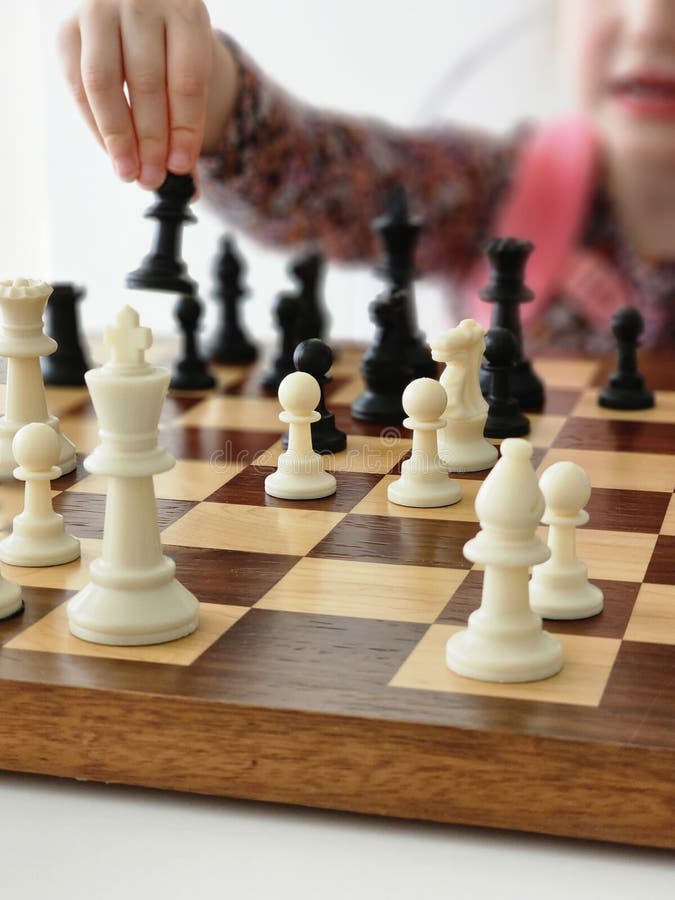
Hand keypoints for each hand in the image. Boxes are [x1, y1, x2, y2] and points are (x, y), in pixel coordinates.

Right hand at [59, 0, 236, 188]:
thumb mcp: (190, 75)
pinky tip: (111, 151)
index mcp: (185, 10)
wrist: (143, 14)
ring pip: (104, 83)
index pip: (188, 80)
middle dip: (150, 141)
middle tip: (153, 179)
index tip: (181, 168)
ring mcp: (100, 10)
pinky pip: (77, 85)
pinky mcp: (68, 29)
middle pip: (146, 83)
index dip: (185, 130)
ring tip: (130, 173)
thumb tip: (186, 187)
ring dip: (118, 137)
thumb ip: (189, 124)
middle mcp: (140, 1)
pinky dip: (95, 125)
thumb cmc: (173, 52)